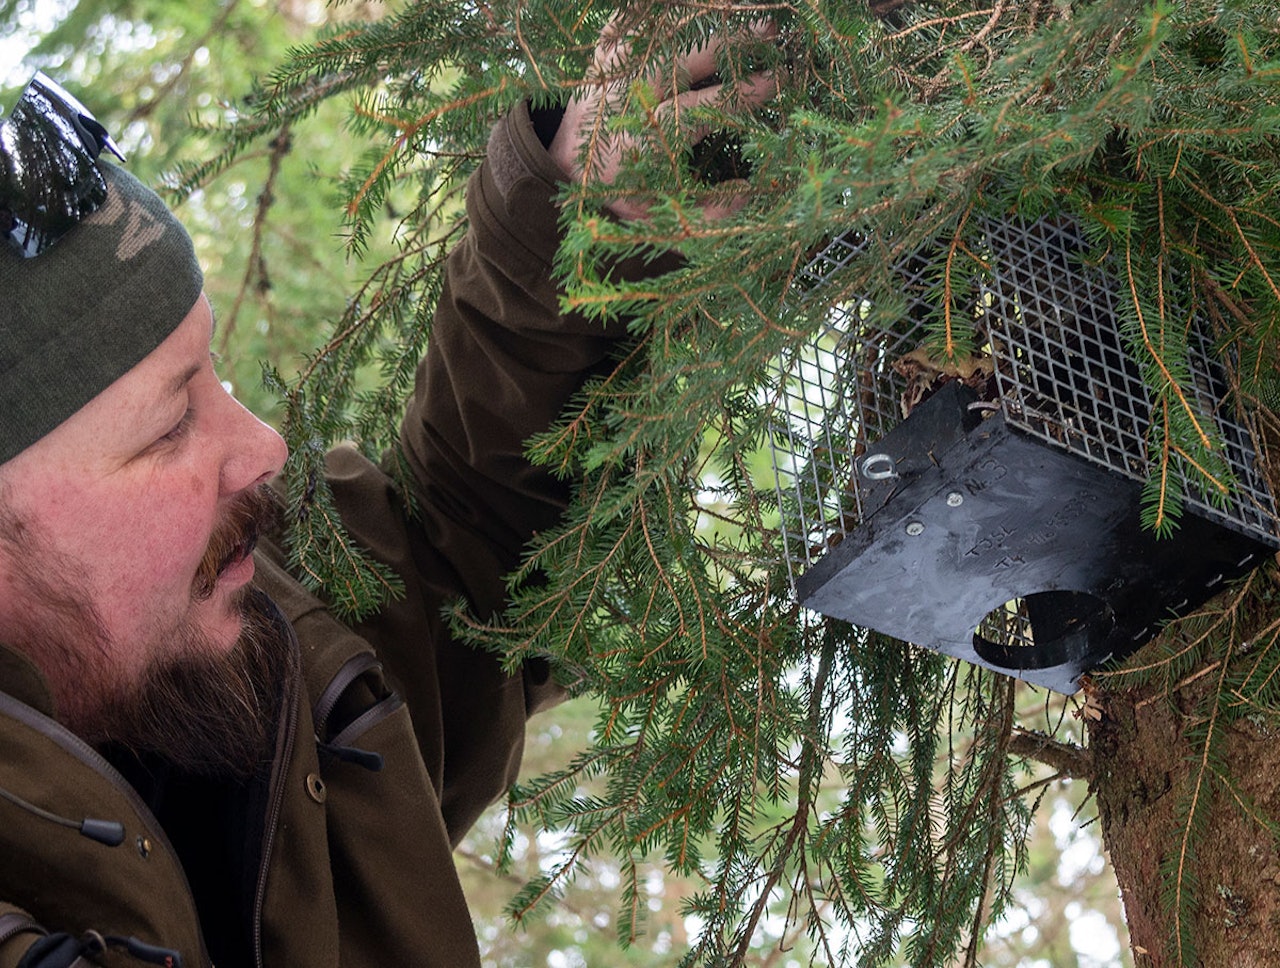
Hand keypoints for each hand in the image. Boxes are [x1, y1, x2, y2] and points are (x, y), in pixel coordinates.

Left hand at [549, 18, 779, 222]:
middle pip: (686, 56)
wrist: (564, 167)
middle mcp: (630, 95)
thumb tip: (748, 193)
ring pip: (663, 29)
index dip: (742, 94)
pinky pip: (632, 19)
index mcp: (647, 137)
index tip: (776, 82)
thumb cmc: (620, 194)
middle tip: (773, 32)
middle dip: (734, 41)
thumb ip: (708, 215)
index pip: (704, 108)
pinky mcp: (603, 52)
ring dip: (706, 18)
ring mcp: (613, 67)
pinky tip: (695, 8)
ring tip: (743, 12)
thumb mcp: (660, 220)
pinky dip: (662, 11)